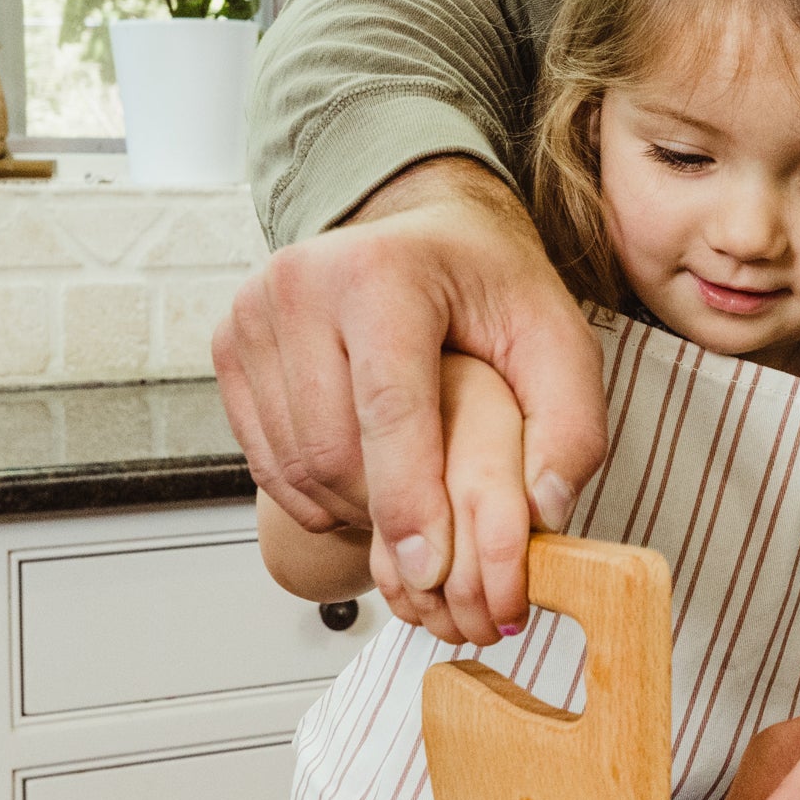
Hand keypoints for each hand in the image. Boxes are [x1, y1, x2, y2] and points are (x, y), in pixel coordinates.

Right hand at [215, 157, 606, 632]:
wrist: (426, 231)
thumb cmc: (492, 287)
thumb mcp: (559, 341)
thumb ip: (571, 426)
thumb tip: (544, 513)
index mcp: (383, 273)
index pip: (387, 410)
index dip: (410, 500)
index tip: (432, 568)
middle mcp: (301, 283)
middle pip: (330, 449)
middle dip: (385, 513)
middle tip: (438, 535)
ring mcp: (253, 312)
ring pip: (292, 465)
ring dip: (352, 508)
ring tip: (409, 499)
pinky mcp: (228, 343)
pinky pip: (265, 460)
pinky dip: (315, 491)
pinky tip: (367, 476)